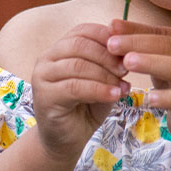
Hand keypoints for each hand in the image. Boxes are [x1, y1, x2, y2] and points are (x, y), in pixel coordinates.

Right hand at [31, 23, 129, 161]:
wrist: (67, 139)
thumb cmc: (86, 107)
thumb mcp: (103, 80)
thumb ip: (110, 64)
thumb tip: (128, 49)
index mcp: (60, 49)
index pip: (83, 31)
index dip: (106, 36)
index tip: (128, 49)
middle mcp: (47, 58)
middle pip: (79, 45)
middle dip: (107, 56)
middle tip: (127, 69)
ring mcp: (42, 76)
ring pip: (77, 65)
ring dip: (105, 75)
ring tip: (124, 86)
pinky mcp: (44, 96)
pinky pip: (75, 87)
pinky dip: (98, 90)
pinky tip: (115, 95)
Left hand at [106, 19, 170, 146]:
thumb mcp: (167, 64)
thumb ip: (146, 49)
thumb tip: (114, 28)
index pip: (161, 32)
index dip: (136, 29)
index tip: (110, 26)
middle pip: (169, 45)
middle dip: (138, 43)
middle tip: (111, 44)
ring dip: (152, 63)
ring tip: (127, 62)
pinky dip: (168, 98)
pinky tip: (149, 99)